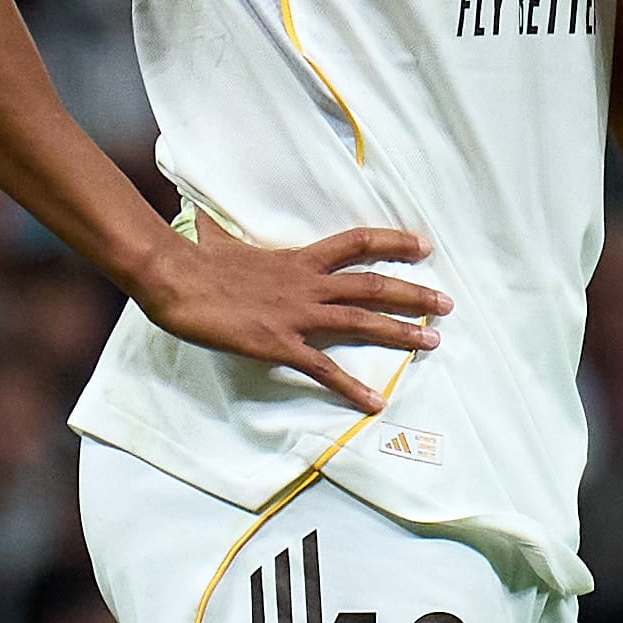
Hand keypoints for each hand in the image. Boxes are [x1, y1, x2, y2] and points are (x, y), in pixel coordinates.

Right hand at [136, 224, 446, 411]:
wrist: (175, 277)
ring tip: (433, 342)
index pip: (357, 243)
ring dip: (401, 333)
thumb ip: (227, 233)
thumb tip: (208, 219)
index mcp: (297, 259)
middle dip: (414, 295)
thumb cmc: (193, 259)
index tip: (424, 245)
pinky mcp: (281, 345)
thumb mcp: (220, 238)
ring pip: (361, 322)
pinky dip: (353, 388)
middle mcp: (307, 284)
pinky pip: (325, 369)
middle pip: (373, 285)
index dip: (394, 242)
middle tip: (447, 304)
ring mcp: (297, 315)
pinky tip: (375, 403)